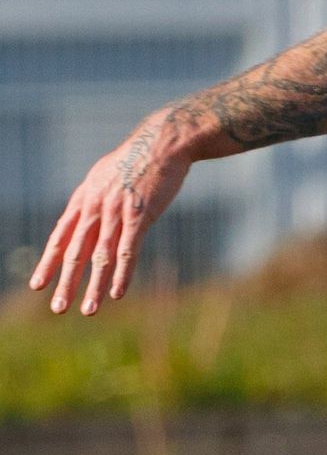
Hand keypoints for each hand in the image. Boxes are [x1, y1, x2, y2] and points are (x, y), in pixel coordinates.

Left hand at [29, 114, 195, 314]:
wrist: (161, 143)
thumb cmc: (136, 161)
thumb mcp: (105, 177)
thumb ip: (94, 199)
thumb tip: (86, 215)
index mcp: (84, 199)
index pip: (61, 237)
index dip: (48, 262)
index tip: (38, 284)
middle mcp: (94, 207)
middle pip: (76, 252)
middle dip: (66, 282)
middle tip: (58, 308)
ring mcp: (115, 212)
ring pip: (100, 257)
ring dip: (93, 286)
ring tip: (87, 310)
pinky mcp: (139, 216)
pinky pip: (127, 251)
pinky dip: (122, 274)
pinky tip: (117, 293)